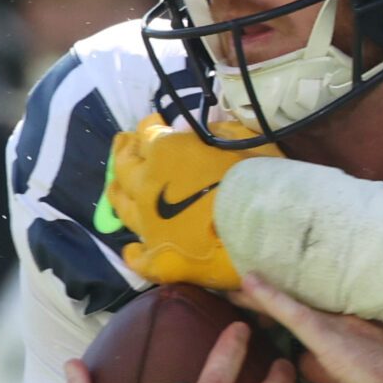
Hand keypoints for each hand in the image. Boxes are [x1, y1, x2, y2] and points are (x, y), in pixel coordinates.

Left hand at [103, 117, 281, 290]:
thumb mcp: (240, 141)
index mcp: (165, 151)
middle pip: (124, 166)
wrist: (265, 230)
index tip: (157, 123)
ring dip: (118, 193)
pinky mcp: (160, 258)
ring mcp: (150, 224)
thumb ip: (211, 133)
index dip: (151, 126)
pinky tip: (133, 250)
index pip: (148, 132)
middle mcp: (147, 185)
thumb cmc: (259, 178)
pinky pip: (140, 258)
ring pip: (122, 207)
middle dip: (125, 151)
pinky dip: (135, 253)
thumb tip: (188, 131)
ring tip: (117, 187)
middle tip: (127, 146)